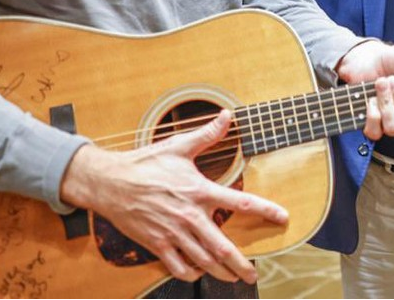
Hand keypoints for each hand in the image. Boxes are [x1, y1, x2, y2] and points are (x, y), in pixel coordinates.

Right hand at [60, 111, 287, 283]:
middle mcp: (190, 216)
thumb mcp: (179, 146)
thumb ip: (207, 135)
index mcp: (199, 191)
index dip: (266, 210)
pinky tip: (199, 272)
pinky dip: (191, 273)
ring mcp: (173, 233)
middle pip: (223, 247)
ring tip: (232, 277)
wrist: (110, 182)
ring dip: (220, 272)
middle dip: (241, 263)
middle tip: (253, 273)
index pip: (241, 202)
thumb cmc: (146, 163)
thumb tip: (227, 115)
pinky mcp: (156, 244)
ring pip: (203, 260)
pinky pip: (177, 266)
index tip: (283, 218)